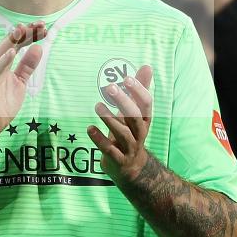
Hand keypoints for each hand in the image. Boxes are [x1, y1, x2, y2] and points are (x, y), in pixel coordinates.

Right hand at [0, 22, 45, 141]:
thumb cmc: (1, 103)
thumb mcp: (20, 82)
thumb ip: (27, 66)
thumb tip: (39, 48)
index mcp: (0, 62)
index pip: (16, 43)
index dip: (29, 34)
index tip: (44, 27)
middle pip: (9, 43)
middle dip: (25, 32)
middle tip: (40, 24)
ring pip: (1, 52)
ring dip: (13, 40)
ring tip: (25, 30)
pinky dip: (2, 61)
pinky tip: (12, 52)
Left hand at [87, 65, 152, 182]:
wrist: (131, 169)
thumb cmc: (130, 134)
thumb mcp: (135, 114)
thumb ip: (139, 91)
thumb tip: (147, 67)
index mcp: (144, 120)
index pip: (146, 104)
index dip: (138, 91)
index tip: (127, 78)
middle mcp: (139, 134)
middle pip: (135, 117)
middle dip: (124, 102)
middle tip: (111, 87)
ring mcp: (129, 148)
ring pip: (123, 133)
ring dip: (110, 119)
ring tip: (97, 106)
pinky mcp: (117, 160)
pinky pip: (109, 150)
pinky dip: (99, 139)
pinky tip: (89, 128)